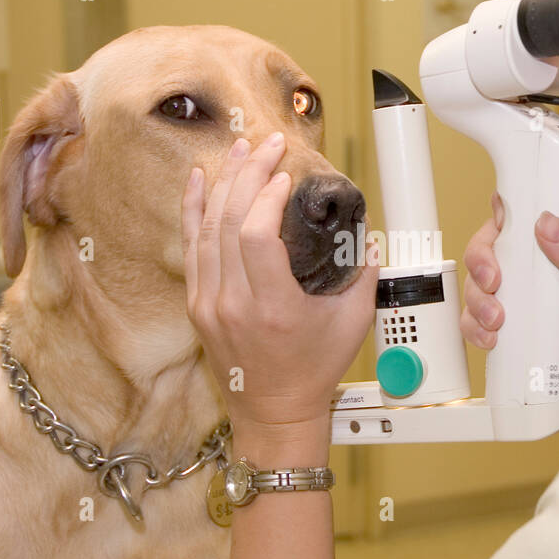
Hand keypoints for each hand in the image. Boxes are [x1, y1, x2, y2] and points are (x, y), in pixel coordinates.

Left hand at [182, 134, 379, 426]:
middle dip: (249, 174)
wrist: (273, 412)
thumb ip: (365, 275)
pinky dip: (194, 209)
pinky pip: (191, 246)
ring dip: (224, 183)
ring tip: (240, 149)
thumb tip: (367, 234)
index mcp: (273, 308)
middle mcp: (233, 304)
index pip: (257, 236)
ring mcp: (209, 303)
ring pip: (207, 229)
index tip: (285, 177)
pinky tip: (201, 180)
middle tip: (267, 145)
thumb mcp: (352, 324)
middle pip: (230, 222)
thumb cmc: (313, 371)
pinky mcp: (198, 304)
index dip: (267, 198)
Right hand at [460, 191, 558, 454]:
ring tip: (497, 322)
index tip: (501, 229)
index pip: (536, 214)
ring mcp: (529, 303)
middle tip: (492, 282)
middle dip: (484, 261)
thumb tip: (547, 223)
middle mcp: (549, 271)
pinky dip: (475, 326)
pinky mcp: (515, 333)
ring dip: (477, 299)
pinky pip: (479, 320)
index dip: (510, 215)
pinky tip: (491, 340)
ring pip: (482, 283)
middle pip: (498, 247)